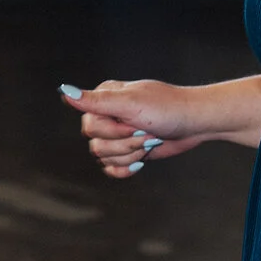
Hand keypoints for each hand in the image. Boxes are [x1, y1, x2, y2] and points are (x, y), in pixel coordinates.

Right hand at [61, 79, 216, 177]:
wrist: (196, 123)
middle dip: (124, 144)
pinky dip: (124, 169)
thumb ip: (96, 101)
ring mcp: (117, 134)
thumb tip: (64, 91)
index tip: (133, 123)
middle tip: (145, 134)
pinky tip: (140, 163)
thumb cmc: (168, 108)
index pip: (89, 125)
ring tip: (149, 142)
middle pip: (95, 144)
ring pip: (104, 157)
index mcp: (103, 99)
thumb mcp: (131, 103)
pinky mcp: (128, 150)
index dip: (112, 130)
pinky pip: (111, 168)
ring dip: (130, 154)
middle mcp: (107, 115)